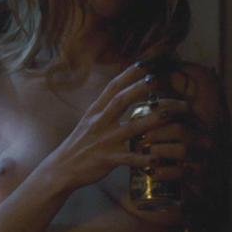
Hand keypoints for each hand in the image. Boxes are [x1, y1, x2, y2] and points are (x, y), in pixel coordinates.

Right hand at [40, 63, 192, 191]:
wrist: (61, 168)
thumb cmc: (79, 144)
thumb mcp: (88, 121)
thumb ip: (105, 108)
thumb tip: (122, 93)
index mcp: (95, 111)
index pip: (112, 87)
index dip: (128, 74)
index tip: (144, 63)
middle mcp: (99, 123)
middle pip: (121, 101)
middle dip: (140, 89)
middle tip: (158, 79)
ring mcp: (104, 141)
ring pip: (131, 128)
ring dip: (151, 120)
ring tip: (170, 114)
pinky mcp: (107, 159)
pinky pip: (129, 158)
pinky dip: (144, 158)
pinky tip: (158, 158)